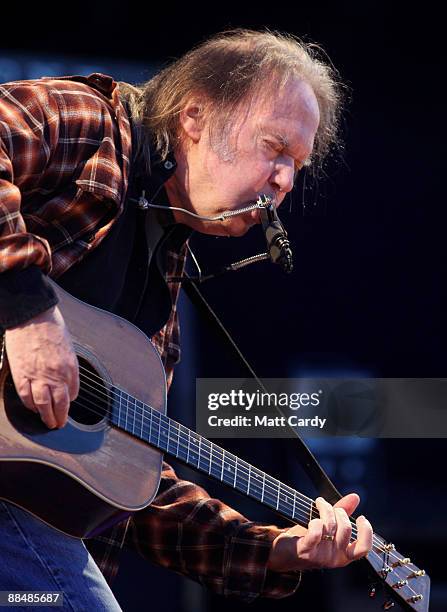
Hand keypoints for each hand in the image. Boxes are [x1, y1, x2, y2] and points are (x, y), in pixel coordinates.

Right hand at [4, 305, 78, 428]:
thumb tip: (64, 377)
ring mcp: (38, 376)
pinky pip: (26, 396)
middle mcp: (56, 375)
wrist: (32, 315)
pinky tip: (32, 408)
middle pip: (60, 403)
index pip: (73, 392)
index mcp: (70, 367)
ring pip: (43, 405)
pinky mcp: (21, 374)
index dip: (70, 399)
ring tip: (48, 423)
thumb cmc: (51, 325)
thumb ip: (66, 364)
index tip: (67, 403)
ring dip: (46, 417)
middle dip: (60, 417)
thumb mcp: (67, 345)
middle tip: (59, 424)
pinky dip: (30, 405)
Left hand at [267, 493, 372, 571]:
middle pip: (345, 530)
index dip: (366, 532)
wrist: (282, 552)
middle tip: (328, 506)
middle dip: (338, 511)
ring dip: (325, 509)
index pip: (363, 549)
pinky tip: (311, 517)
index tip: (361, 518)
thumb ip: (342, 513)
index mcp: (343, 555)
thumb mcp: (327, 527)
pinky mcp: (305, 551)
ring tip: (319, 503)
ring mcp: (320, 556)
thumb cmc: (307, 538)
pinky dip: (315, 520)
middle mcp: (334, 558)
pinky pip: (316, 532)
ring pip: (331, 527)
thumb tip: (356, 497)